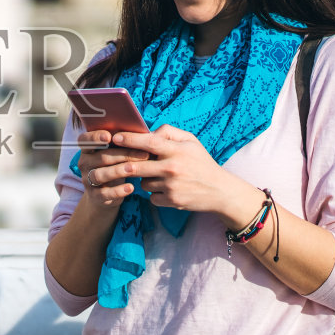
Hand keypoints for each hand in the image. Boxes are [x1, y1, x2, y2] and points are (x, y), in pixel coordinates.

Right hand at [75, 130, 150, 209]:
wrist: (109, 193)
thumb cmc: (118, 165)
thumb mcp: (119, 153)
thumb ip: (126, 142)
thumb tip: (145, 131)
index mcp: (89, 148)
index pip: (85, 140)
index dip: (95, 137)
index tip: (110, 136)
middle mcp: (84, 163)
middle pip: (100, 157)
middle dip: (122, 154)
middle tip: (143, 153)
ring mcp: (88, 180)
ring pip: (100, 174)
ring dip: (118, 171)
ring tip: (134, 169)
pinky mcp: (94, 196)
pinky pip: (104, 193)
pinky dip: (118, 190)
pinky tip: (131, 188)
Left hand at [113, 125, 232, 213]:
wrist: (219, 190)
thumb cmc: (201, 162)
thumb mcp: (190, 141)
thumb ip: (169, 132)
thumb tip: (147, 132)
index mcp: (177, 150)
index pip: (148, 142)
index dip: (129, 139)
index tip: (115, 137)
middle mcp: (172, 168)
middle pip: (136, 166)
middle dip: (125, 164)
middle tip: (119, 162)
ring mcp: (171, 186)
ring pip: (142, 183)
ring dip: (145, 180)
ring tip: (160, 176)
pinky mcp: (171, 201)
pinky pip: (151, 197)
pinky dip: (155, 194)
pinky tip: (167, 189)